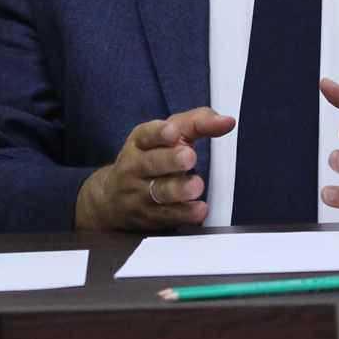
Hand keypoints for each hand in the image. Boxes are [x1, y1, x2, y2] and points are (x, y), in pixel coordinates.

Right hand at [73, 107, 233, 230]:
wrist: (112, 200)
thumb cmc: (148, 159)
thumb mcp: (166, 135)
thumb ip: (196, 123)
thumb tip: (226, 122)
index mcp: (139, 142)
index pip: (147, 135)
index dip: (159, 133)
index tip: (173, 132)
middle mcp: (136, 167)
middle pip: (151, 163)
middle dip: (170, 160)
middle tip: (188, 157)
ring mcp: (140, 194)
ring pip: (158, 192)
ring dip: (179, 189)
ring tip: (196, 186)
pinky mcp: (149, 216)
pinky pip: (167, 216)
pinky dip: (185, 213)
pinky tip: (199, 209)